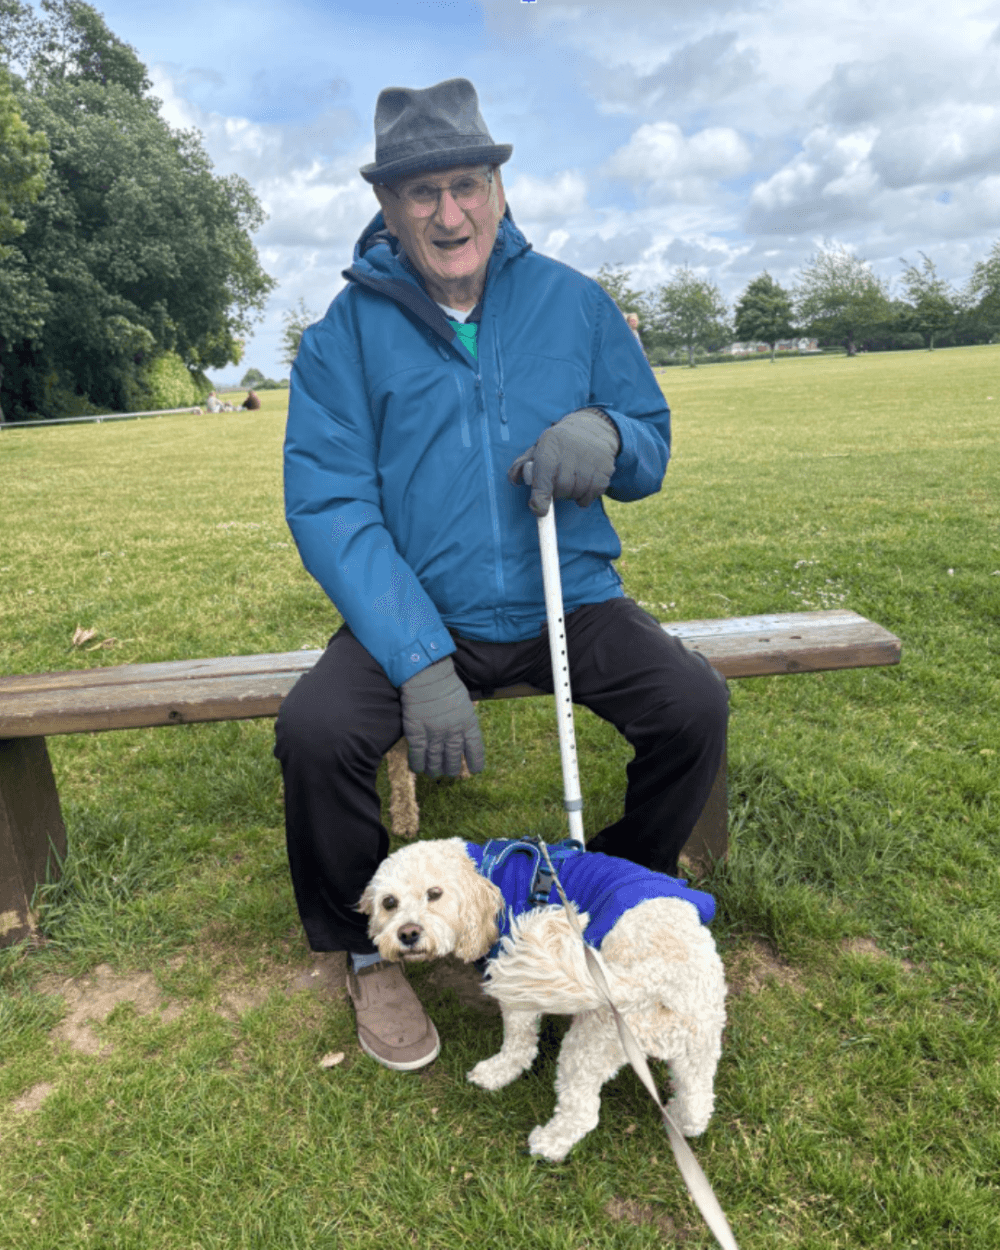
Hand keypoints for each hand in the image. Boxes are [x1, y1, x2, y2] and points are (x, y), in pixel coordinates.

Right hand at [400, 656, 484, 777]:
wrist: (427, 676)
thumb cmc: (445, 684)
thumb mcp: (464, 702)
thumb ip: (463, 719)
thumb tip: (461, 732)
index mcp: (468, 724)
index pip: (475, 749)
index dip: (475, 762)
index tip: (475, 770)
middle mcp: (453, 733)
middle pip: (453, 758)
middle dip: (451, 768)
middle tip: (449, 772)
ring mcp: (435, 735)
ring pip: (435, 761)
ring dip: (434, 769)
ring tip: (433, 773)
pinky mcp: (417, 734)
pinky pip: (418, 756)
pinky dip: (418, 764)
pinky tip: (418, 768)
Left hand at [508, 407, 619, 516]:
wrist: (593, 428)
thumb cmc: (560, 443)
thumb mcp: (539, 447)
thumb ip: (522, 464)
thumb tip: (514, 479)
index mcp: (550, 448)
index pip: (544, 477)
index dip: (541, 497)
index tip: (540, 510)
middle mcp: (571, 454)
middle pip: (561, 490)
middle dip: (557, 492)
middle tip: (558, 482)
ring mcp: (590, 462)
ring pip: (577, 494)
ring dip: (571, 494)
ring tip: (572, 479)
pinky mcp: (605, 470)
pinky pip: (592, 496)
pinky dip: (585, 496)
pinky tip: (583, 483)